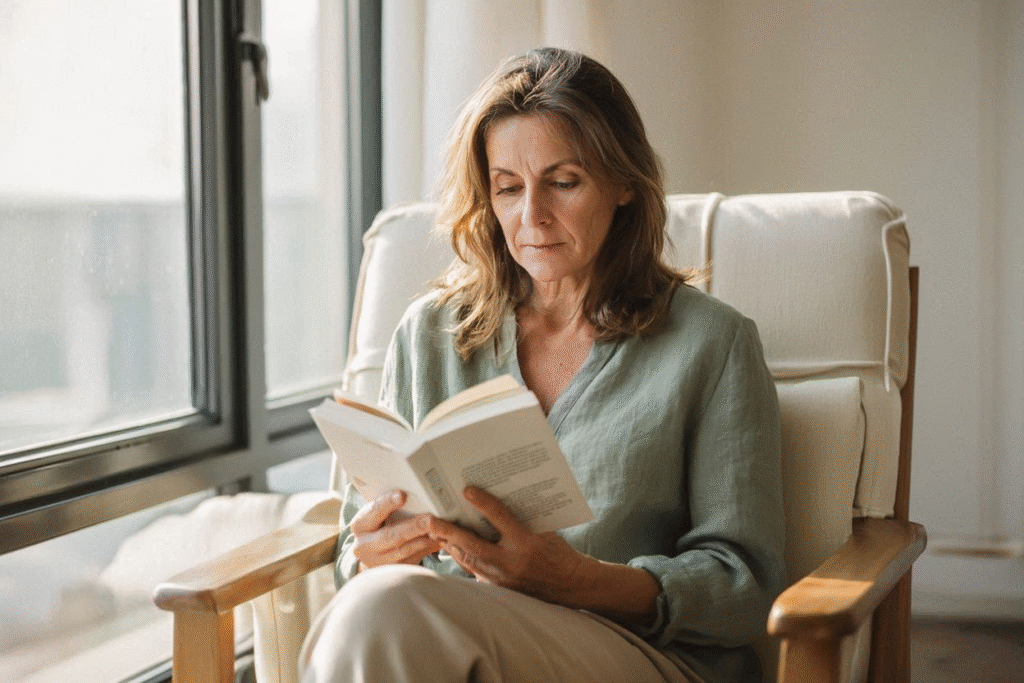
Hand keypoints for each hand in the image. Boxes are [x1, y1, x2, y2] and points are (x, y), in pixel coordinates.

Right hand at [350, 490, 442, 570]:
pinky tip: (438, 541)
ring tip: (439, 530)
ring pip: (404, 550)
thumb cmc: (379, 527)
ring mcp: (377, 562)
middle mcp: (364, 546)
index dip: (387, 504)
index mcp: (360, 526)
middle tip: (430, 519)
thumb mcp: (377, 515)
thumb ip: (388, 506)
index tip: (402, 495)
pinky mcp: (392, 571)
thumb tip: (409, 494)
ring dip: (424, 540)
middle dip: (413, 526)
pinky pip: (412, 560)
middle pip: (391, 535)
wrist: (372, 555)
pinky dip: (426, 549)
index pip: (373, 512)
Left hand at [425, 486, 591, 605]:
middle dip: (449, 532)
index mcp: (527, 542)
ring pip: (468, 560)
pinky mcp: (499, 589)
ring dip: (451, 546)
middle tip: (431, 520)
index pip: (500, 518)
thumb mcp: (542, 530)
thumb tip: (492, 504)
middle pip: (473, 545)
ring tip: (437, 532)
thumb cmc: (558, 552)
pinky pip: (475, 572)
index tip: (467, 489)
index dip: (482, 502)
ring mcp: (503, 578)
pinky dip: (463, 559)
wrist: (570, 584)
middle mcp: (513, 562)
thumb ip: (518, 520)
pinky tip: (454, 549)